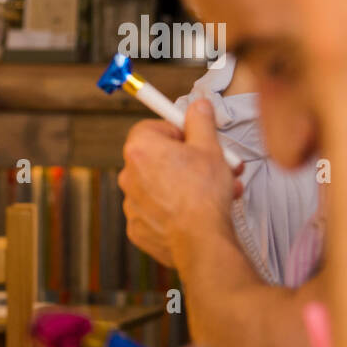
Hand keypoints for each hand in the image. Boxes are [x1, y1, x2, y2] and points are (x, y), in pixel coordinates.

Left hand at [117, 100, 242, 267]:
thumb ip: (200, 121)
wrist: (200, 241)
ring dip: (186, 184)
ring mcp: (130, 204)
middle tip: (214, 164)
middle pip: (157, 158)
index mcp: (140, 149)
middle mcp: (128, 175)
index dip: (176, 130)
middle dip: (188, 160)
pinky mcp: (137, 228)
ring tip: (218, 191)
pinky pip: (157, 211)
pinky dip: (175, 210)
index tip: (194, 138)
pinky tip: (198, 213)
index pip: (151, 128)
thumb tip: (198, 105)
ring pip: (160, 186)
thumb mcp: (210, 147)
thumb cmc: (203, 193)